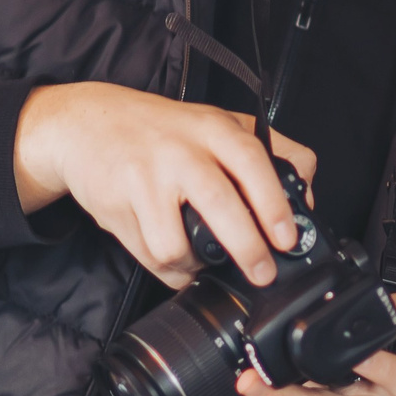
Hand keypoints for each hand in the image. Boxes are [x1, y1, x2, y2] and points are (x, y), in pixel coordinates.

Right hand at [12, 82, 316, 287]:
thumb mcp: (218, 123)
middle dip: (247, 249)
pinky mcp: (118, 205)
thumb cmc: (161, 129)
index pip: (253, 163)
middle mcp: (180, 151)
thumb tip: (309, 195)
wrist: (86, 123)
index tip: (286, 239)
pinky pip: (149, 254)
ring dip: (193, 266)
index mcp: (213, 129)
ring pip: (177, 244)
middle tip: (262, 273)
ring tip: (201, 262)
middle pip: (221, 206)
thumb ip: (270, 151)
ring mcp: (146, 178)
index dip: (274, 206)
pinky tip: (171, 256)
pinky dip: (166, 268)